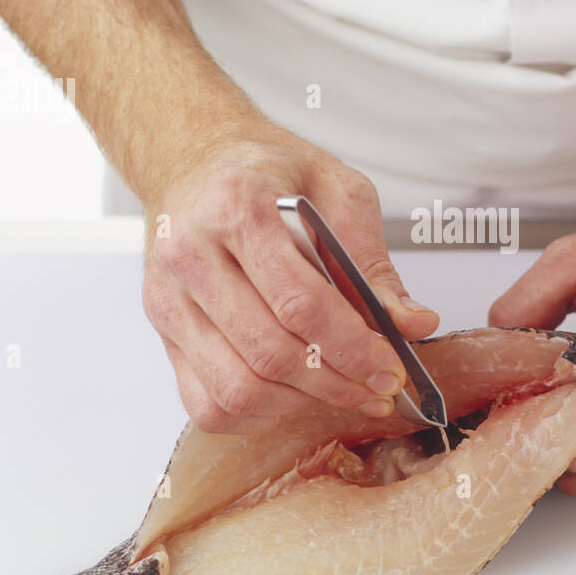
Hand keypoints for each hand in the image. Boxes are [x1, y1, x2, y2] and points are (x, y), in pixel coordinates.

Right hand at [142, 120, 438, 431]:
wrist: (194, 159)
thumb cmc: (268, 173)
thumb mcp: (336, 192)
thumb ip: (372, 262)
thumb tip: (413, 323)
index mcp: (236, 207)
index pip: (299, 302)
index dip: (353, 347)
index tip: (390, 368)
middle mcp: (190, 255)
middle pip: (269, 353)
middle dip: (336, 383)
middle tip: (378, 389)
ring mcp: (168, 299)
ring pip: (236, 389)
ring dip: (301, 403)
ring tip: (341, 390)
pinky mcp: (162, 331)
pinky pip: (207, 404)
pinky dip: (258, 415)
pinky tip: (292, 394)